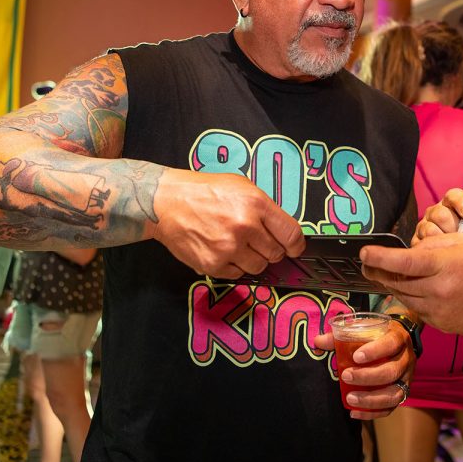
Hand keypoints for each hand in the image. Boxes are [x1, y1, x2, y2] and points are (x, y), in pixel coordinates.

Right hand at [153, 171, 305, 277]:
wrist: (167, 202)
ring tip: (236, 244)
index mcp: (256, 204)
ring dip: (251, 259)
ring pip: (258, 267)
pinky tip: (222, 250)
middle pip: (276, 254)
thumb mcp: (242, 186)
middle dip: (270, 249)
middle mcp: (245, 227)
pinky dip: (233, 265)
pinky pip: (236, 275)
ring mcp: (229, 248)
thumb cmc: (205, 191)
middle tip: (256, 241)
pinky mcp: (213, 265)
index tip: (294, 248)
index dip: (296, 245)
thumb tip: (281, 231)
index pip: (291, 234)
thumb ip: (264, 208)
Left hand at [315, 321, 415, 419]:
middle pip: (392, 371)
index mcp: (398, 338)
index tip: (355, 357)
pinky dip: (373, 413)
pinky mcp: (403, 393)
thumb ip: (342, 335)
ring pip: (395, 393)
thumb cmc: (377, 335)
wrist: (398, 339)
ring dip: (371, 399)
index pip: (391, 344)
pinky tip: (354, 413)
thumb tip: (318, 341)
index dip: (375, 351)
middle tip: (346, 376)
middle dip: (368, 377)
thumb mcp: (365, 328)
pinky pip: (391, 407)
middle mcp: (406, 359)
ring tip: (350, 399)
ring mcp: (407, 378)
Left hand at [362, 232, 462, 337]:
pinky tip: (411, 289)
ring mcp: (437, 310)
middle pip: (397, 281)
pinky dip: (409, 298)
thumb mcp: (462, 243)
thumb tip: (406, 251)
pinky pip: (415, 309)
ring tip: (384, 274)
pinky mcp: (438, 324)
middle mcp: (438, 289)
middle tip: (365, 264)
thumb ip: (432, 245)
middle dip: (377, 272)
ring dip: (391, 285)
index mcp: (445, 265)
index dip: (380, 257)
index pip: (405, 261)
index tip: (364, 252)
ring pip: (402, 297)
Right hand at [414, 169, 462, 246]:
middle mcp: (435, 211)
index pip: (452, 195)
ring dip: (445, 239)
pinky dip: (434, 249)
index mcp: (451, 202)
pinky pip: (421, 243)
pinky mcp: (416, 241)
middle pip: (439, 214)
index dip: (460, 203)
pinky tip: (443, 251)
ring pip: (430, 230)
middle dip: (453, 226)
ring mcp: (424, 226)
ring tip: (454, 245)